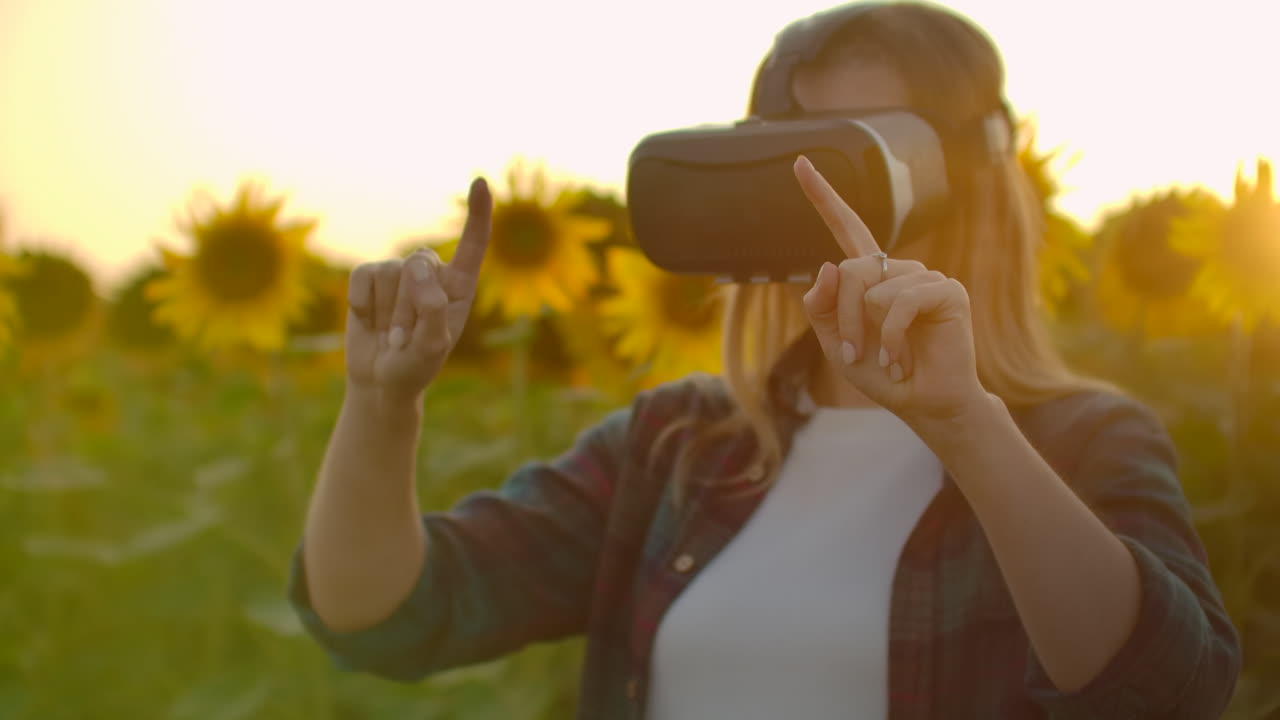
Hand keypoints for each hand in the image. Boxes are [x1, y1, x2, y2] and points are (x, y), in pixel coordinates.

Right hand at [344, 178, 491, 397]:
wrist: (381, 382)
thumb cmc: (415, 365)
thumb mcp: (432, 345)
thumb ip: (432, 306)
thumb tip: (417, 265)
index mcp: (459, 286)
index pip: (473, 243)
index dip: (477, 213)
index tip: (481, 183)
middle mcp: (432, 273)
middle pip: (421, 263)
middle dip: (410, 305)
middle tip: (406, 339)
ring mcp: (399, 274)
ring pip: (391, 273)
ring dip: (387, 312)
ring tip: (391, 336)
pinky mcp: (369, 278)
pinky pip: (363, 276)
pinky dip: (362, 303)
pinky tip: (367, 321)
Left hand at [793, 155, 986, 423]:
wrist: (924, 404)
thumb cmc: (883, 374)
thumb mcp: (836, 344)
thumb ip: (821, 308)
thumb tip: (828, 266)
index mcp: (871, 276)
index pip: (846, 227)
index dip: (823, 195)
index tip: (800, 162)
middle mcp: (899, 269)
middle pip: (849, 271)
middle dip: (844, 319)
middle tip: (856, 354)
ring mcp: (926, 277)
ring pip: (873, 289)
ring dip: (871, 335)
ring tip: (892, 359)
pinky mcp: (947, 291)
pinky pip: (899, 303)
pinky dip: (891, 338)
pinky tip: (902, 360)